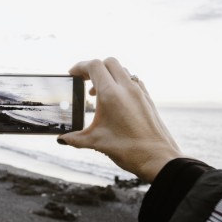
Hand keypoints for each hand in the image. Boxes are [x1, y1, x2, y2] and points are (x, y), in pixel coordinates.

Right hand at [59, 58, 182, 182]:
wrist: (159, 159)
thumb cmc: (129, 150)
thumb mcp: (96, 143)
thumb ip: (75, 139)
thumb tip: (62, 139)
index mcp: (111, 94)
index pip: (94, 66)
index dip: (80, 66)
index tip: (72, 74)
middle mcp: (127, 88)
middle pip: (108, 62)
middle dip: (94, 68)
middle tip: (83, 80)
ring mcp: (139, 92)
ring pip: (122, 70)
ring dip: (108, 74)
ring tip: (97, 92)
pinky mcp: (148, 99)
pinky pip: (132, 80)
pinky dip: (121, 82)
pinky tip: (115, 99)